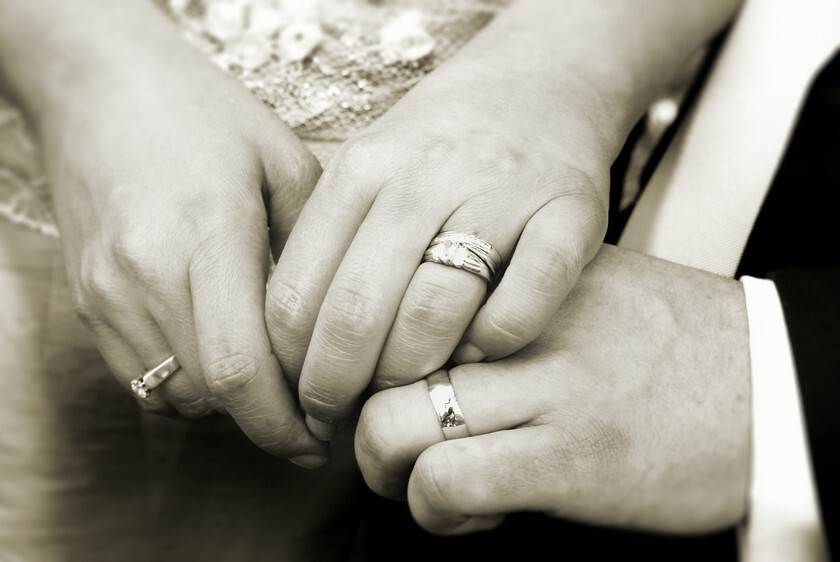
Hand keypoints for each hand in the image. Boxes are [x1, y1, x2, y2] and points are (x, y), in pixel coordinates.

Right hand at [36, 9, 325, 459]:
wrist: (99, 88)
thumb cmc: (204, 115)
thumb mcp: (284, 162)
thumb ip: (316, 250)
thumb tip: (340, 329)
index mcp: (208, 234)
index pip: (244, 372)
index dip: (289, 423)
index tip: (326, 433)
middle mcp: (147, 275)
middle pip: (213, 397)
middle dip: (269, 423)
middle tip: (313, 421)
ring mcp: (108, 293)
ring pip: (176, 397)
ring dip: (232, 406)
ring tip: (273, 387)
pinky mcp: (88, 302)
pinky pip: (143, 378)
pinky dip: (190, 386)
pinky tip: (222, 356)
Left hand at [265, 62, 611, 442]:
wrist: (543, 84)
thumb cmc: (443, 146)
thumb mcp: (373, 170)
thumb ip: (332, 243)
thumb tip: (292, 349)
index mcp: (365, 168)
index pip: (298, 290)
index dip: (288, 365)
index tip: (295, 401)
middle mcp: (427, 175)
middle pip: (357, 310)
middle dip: (335, 388)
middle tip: (337, 422)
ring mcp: (502, 192)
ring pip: (435, 312)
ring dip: (411, 376)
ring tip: (405, 397)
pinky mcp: (570, 214)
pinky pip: (522, 305)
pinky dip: (494, 346)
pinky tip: (480, 354)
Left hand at [355, 244, 750, 534]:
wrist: (767, 381)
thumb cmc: (667, 336)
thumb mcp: (579, 286)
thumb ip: (501, 297)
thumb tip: (419, 329)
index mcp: (518, 271)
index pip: (396, 292)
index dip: (360, 345)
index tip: (361, 376)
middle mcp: (521, 322)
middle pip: (376, 354)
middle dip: (351, 408)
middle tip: (371, 432)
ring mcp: (546, 390)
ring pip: (393, 422)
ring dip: (382, 463)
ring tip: (415, 474)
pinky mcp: (571, 459)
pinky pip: (450, 482)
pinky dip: (433, 507)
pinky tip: (468, 508)